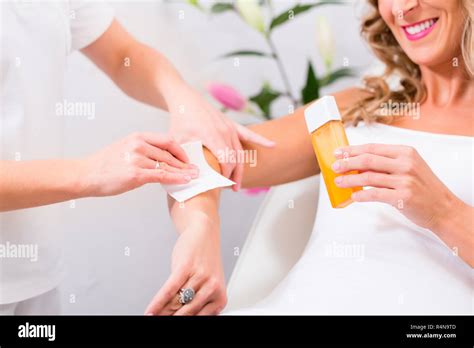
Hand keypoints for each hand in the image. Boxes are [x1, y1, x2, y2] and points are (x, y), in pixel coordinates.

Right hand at [79, 132, 197, 196]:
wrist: (86, 175)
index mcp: (137, 137)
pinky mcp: (136, 174)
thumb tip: (162, 159)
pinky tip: (186, 181)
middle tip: (197, 169)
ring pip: (168, 165)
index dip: (181, 150)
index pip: (167, 140)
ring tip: (194, 176)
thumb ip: (143, 150)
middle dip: (185, 163)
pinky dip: (177, 178)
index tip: (187, 159)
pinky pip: (162, 175)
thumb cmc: (105, 165)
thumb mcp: (125, 149)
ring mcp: (137, 159)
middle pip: (170, 153)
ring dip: (184, 172)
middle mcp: (138, 145)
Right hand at [145, 215, 225, 314]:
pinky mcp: (186, 267)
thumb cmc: (205, 259)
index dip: (180, 323)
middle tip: (158, 323)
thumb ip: (198, 302)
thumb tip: (177, 317)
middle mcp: (212, 288)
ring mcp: (200, 277)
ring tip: (152, 318)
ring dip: (161, 313)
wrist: (204, 232)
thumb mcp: (208, 284)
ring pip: (175, 303)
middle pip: (185, 313)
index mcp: (220, 297)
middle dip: (169, 319)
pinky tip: (150, 311)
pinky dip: (157, 303)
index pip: (197, 318)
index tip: (170, 326)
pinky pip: (169, 290)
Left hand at [167, 86, 274, 190]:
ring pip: (240, 152)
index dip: (226, 175)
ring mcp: (230, 127)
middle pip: (235, 159)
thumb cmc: (180, 120)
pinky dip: (260, 140)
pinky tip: (272, 145)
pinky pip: (248, 134)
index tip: (222, 185)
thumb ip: (184, 157)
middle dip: (234, 175)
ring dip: (240, 168)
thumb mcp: (178, 140)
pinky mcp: (232, 124)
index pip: (226, 161)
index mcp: (212, 136)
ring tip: (237, 182)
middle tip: (232, 189)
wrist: (185, 99)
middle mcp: (224, 132)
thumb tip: (189, 175)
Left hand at [332, 143, 460, 230]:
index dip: (352, 150)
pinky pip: (376, 194)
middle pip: (368, 160)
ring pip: (369, 177)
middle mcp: (406, 164)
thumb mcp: (409, 167)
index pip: (373, 148)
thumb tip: (357, 164)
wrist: (443, 208)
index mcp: (405, 152)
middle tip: (335, 166)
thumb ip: (387, 164)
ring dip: (350, 180)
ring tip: (339, 182)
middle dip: (347, 163)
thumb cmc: (423, 187)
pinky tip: (353, 196)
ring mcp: (405, 180)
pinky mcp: (404, 197)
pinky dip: (362, 195)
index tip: (338, 152)